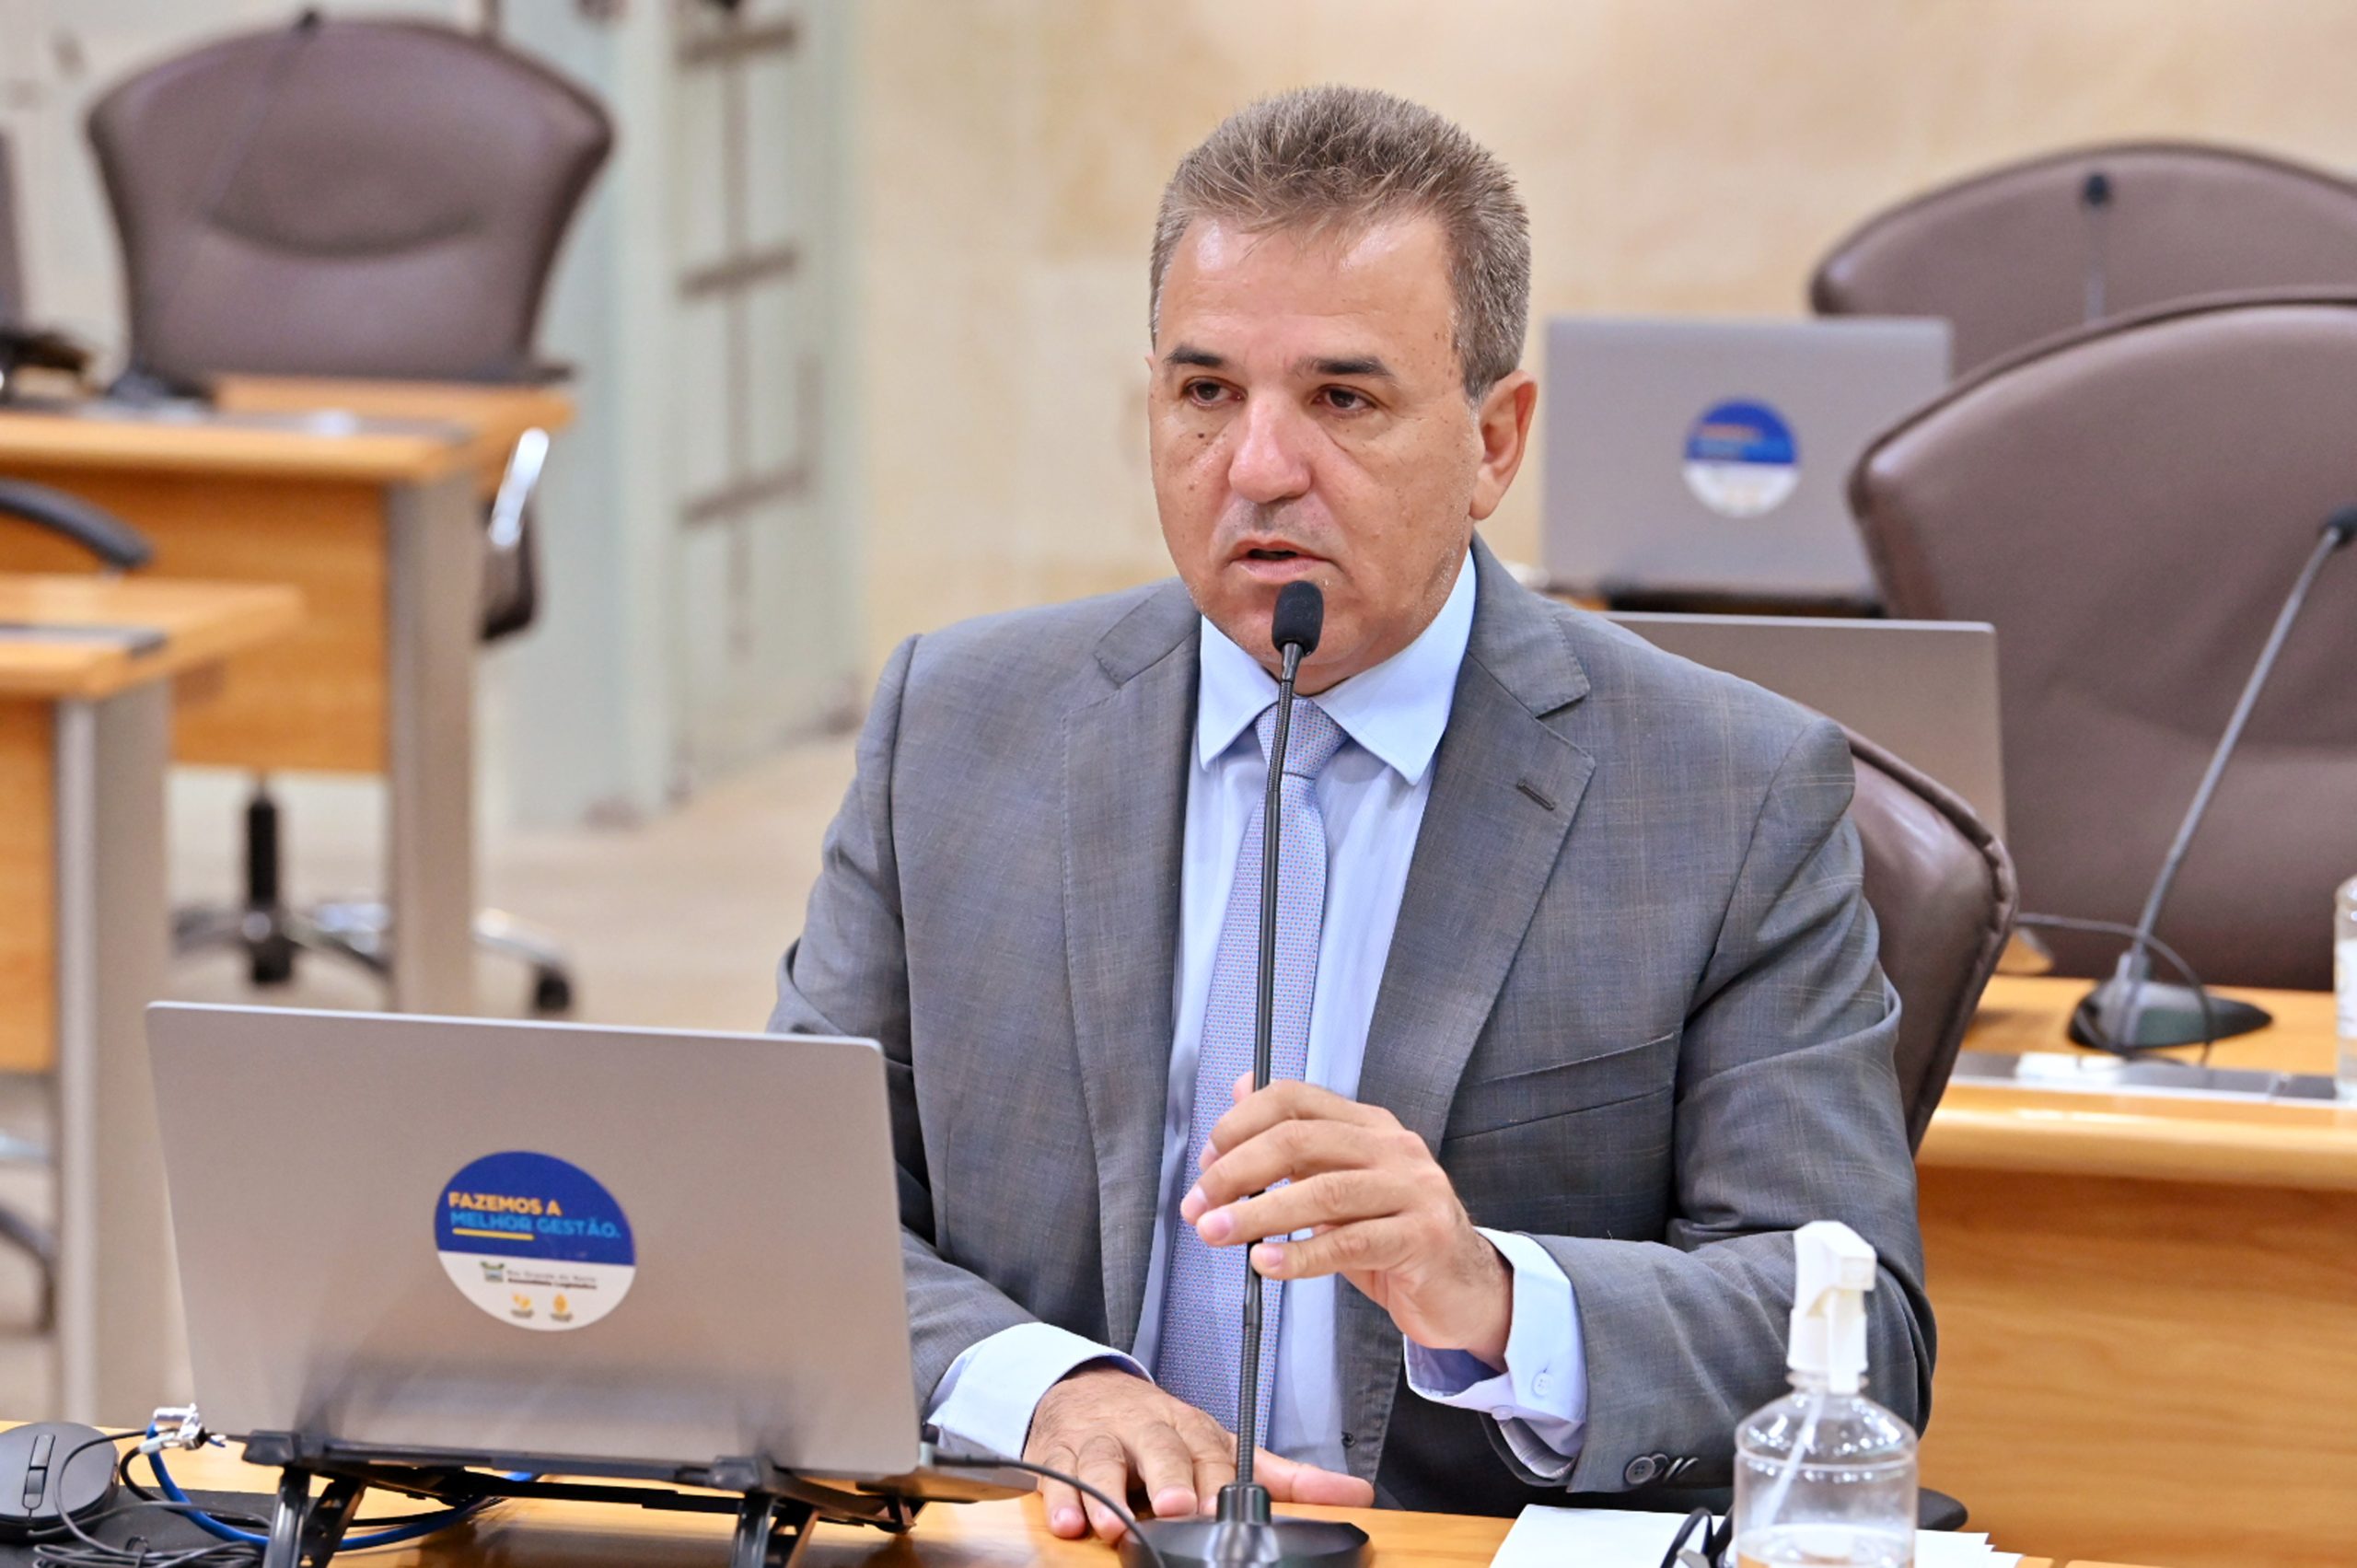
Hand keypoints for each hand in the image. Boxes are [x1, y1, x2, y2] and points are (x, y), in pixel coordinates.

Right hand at [1024, 1365, 1372, 1541]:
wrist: (1089, 1391)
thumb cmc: (1164, 1431)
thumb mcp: (1222, 1447)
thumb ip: (1284, 1476)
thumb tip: (1356, 1494)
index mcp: (1190, 1429)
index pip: (1207, 1452)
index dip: (1212, 1478)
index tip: (1216, 1500)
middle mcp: (1147, 1430)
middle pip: (1157, 1451)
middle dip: (1165, 1479)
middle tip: (1174, 1506)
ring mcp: (1101, 1440)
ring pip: (1103, 1462)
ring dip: (1106, 1493)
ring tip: (1109, 1523)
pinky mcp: (1060, 1453)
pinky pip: (1056, 1475)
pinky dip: (1060, 1499)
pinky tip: (1066, 1522)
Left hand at [1183, 1076, 1512, 1363]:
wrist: (1463, 1289)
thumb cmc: (1394, 1237)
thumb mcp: (1339, 1185)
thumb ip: (1295, 1143)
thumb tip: (1241, 1091)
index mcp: (1369, 1126)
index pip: (1295, 1099)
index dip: (1241, 1124)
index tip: (1206, 1161)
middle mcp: (1393, 1148)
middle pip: (1301, 1141)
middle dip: (1236, 1172)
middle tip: (1199, 1204)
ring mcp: (1413, 1190)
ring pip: (1323, 1192)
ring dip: (1257, 1215)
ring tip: (1217, 1232)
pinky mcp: (1423, 1237)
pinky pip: (1349, 1244)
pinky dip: (1299, 1255)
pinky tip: (1266, 1263)